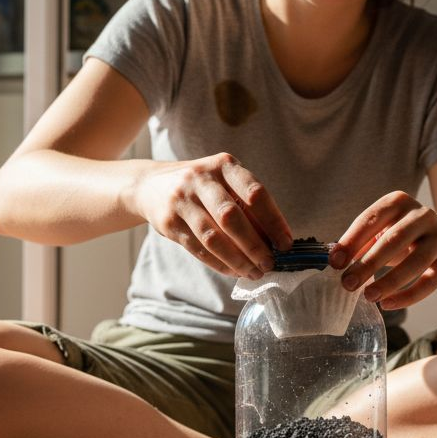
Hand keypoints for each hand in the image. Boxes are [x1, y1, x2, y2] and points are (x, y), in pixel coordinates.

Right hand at [135, 153, 293, 277]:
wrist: (150, 185)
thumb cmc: (201, 187)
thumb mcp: (224, 182)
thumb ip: (248, 205)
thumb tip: (275, 240)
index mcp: (224, 165)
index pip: (255, 194)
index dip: (274, 221)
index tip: (286, 244)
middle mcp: (201, 179)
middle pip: (232, 217)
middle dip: (254, 246)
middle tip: (269, 264)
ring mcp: (182, 200)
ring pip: (213, 238)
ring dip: (237, 260)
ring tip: (254, 272)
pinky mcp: (169, 222)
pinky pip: (198, 249)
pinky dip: (219, 264)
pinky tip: (234, 271)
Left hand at [330, 191, 436, 308]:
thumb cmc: (404, 237)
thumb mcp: (383, 231)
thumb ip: (361, 243)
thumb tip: (335, 262)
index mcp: (398, 202)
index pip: (371, 219)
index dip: (351, 241)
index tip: (335, 263)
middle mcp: (422, 215)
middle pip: (393, 240)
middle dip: (368, 263)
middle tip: (347, 284)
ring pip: (414, 262)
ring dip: (389, 282)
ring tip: (368, 296)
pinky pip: (429, 282)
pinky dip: (407, 296)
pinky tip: (388, 304)